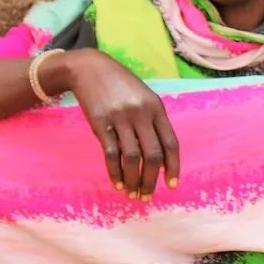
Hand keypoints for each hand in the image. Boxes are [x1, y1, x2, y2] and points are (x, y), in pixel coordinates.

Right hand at [57, 50, 180, 199]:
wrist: (89, 68)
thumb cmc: (120, 85)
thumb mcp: (143, 97)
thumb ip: (152, 122)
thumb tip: (159, 158)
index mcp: (156, 107)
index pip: (170, 143)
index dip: (173, 167)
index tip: (172, 185)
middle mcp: (141, 113)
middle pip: (152, 155)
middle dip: (151, 180)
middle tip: (147, 196)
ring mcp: (120, 118)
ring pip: (132, 158)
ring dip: (133, 180)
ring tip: (132, 193)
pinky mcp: (100, 123)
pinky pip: (111, 155)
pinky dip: (115, 173)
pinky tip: (117, 183)